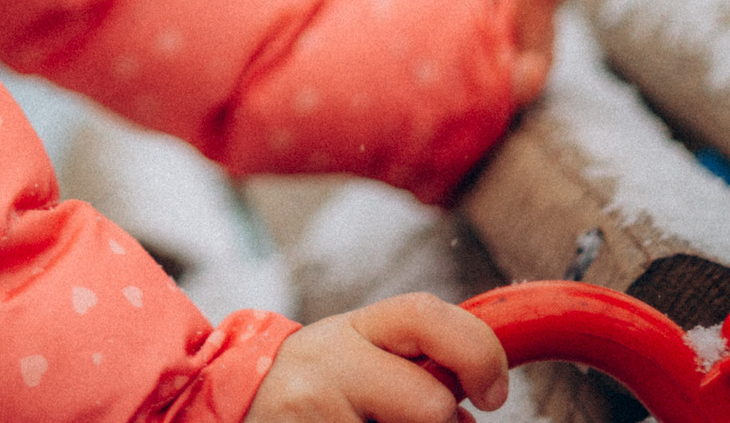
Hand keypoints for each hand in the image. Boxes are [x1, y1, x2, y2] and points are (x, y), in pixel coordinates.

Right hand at [247, 292, 510, 422]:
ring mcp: (313, 411)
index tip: (493, 393)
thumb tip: (470, 412)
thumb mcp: (360, 355)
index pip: (427, 316)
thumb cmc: (316, 388)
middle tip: (403, 421)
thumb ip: (413, 365)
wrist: (236, 403)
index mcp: (355, 329)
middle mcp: (331, 363)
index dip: (477, 353)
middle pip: (429, 404)